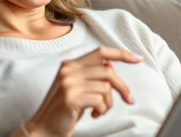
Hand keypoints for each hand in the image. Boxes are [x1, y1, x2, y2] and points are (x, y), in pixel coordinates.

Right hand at [23, 47, 142, 136]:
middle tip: (128, 100)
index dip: (121, 54)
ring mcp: (68, 83)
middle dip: (122, 87)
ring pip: (106, 87)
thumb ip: (90, 74)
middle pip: (108, 70)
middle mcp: (68, 70)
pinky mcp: (71, 98)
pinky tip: (93, 115)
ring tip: (99, 110)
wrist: (43, 128)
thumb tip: (111, 67)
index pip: (100, 52)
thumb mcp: (76, 87)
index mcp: (69, 64)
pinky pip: (100, 100)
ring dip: (108, 103)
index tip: (137, 59)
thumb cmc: (64, 109)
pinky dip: (102, 110)